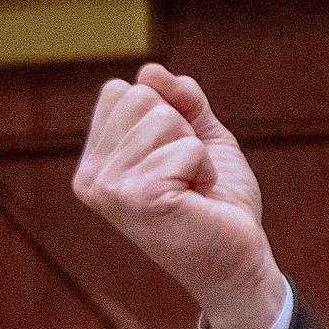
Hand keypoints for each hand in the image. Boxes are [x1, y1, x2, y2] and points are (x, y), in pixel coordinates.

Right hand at [72, 63, 284, 328]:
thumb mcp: (202, 138)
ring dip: (194, 152)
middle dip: (181, 129)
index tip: (176, 158)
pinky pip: (185, 147)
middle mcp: (91, 176)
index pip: (121, 91)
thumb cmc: (217, 202)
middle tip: (188, 175)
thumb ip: (181, 101)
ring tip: (192, 188)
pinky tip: (197, 199)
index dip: (167, 114)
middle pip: (139, 97)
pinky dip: (205, 167)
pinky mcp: (138, 198)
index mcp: (97, 162)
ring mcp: (109, 189)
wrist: (237, 258)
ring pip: (163, 119)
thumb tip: (150, 69)